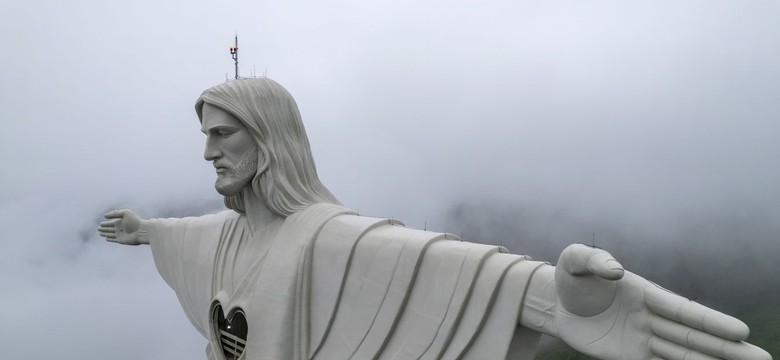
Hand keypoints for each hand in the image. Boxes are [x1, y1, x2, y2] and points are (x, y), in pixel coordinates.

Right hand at [98, 209, 146, 244]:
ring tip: (100, 233)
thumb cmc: (135, 221)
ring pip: (110, 234)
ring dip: (105, 233)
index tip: (100, 224)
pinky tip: (106, 238)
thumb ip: (115, 213)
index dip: (105, 223)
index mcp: (121, 221)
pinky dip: (110, 239)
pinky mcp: (121, 240)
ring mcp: (121, 234)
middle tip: (98, 228)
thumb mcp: (125, 213)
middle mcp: (120, 228)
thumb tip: (105, 216)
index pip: (111, 222)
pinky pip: (114, 239)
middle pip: (110, 228)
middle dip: (104, 228)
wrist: (141, 231)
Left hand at [554, 244, 770, 359]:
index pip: (682, 310)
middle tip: (762, 358)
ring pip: (682, 354)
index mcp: (643, 292)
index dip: (710, 321)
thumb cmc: (570, 276)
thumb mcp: (575, 260)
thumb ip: (594, 260)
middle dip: (727, 348)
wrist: (555, 301)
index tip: (740, 331)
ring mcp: (641, 337)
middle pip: (692, 336)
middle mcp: (649, 317)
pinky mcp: (628, 355)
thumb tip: (616, 271)